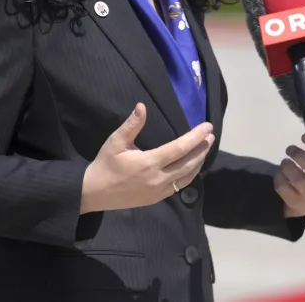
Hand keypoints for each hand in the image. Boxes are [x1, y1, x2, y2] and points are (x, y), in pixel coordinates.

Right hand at [80, 103, 213, 213]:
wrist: (93, 193)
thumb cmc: (105, 165)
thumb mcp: (115, 142)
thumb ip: (131, 125)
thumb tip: (142, 106)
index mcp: (149, 162)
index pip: (180, 148)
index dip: (196, 137)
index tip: (207, 127)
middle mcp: (158, 178)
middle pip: (189, 163)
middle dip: (202, 148)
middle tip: (211, 136)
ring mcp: (159, 191)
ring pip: (187, 176)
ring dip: (199, 162)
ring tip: (206, 148)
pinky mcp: (157, 198)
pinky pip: (179, 186)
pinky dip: (189, 175)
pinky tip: (193, 166)